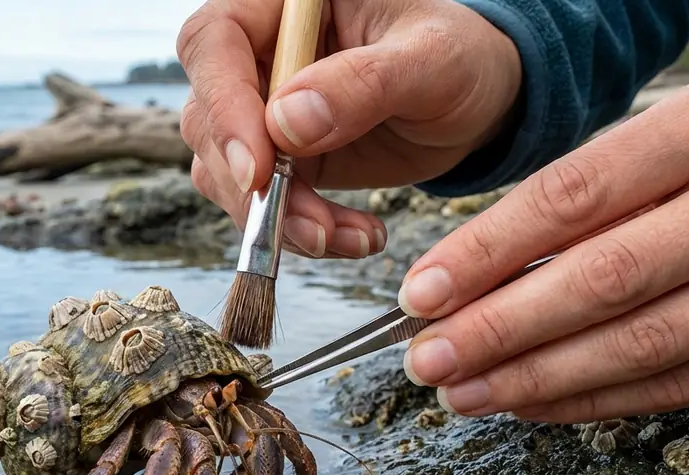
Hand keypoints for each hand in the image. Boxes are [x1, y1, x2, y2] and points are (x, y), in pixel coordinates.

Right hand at [176, 0, 521, 257]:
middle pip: (208, 116)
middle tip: (306, 226)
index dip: (224, 105)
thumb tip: (285, 123)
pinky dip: (296, 230)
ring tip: (342, 237)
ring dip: (275, 217)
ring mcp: (261, 109)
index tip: (255, 169)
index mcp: (284, 4)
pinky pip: (259, 201)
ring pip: (225, 169)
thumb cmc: (461, 56)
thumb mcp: (431, 59)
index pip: (215, 42)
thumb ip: (362, 83)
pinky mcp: (276, 158)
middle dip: (251, 184)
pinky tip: (351, 237)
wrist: (480, 101)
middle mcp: (259, 52)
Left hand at [398, 74, 688, 422]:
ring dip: (536, 378)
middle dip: (497, 329)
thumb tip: (470, 275)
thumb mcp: (678, 140)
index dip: (485, 252)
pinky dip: (595, 400)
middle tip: (429, 359)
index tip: (422, 293)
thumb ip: (590, 194)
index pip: (572, 196)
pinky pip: (681, 384)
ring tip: (465, 393)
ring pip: (639, 344)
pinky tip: (535, 404)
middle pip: (602, 279)